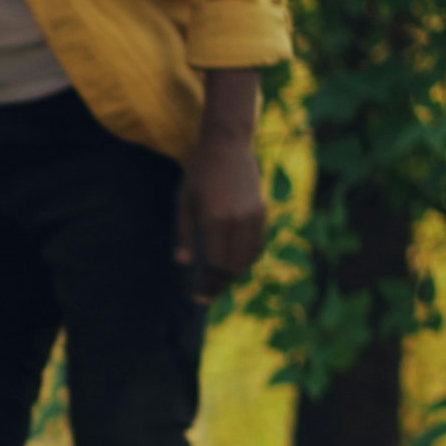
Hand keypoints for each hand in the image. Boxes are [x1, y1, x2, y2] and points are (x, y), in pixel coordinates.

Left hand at [177, 131, 267, 297]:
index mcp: (215, 220)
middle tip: (207, 295)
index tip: (199, 299)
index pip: (214, 264)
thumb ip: (184, 234)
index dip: (208, 285)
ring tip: (219, 282)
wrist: (228, 146)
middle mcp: (238, 221)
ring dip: (234, 273)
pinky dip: (247, 258)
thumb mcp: (184, 202)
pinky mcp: (262, 211)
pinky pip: (257, 243)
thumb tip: (183, 262)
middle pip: (232, 265)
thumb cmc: (199, 172)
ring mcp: (253, 216)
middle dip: (220, 284)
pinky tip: (235, 263)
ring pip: (248, 257)